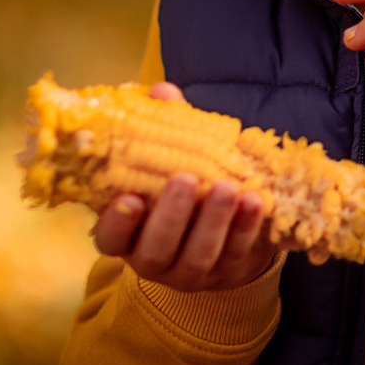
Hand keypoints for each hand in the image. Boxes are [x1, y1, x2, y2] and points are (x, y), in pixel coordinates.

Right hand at [90, 82, 280, 291]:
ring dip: (214, 221)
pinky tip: (254, 200)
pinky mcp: (230, 270)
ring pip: (199, 255)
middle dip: (171, 216)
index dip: (117, 223)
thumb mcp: (169, 161)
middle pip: (156, 250)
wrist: (224, 233)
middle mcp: (154, 260)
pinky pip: (237, 251)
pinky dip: (247, 227)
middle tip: (185, 179)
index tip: (129, 198)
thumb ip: (163, 129)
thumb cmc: (185, 190)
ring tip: (227, 187)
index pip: (110, 239)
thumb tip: (162, 93)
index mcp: (129, 235)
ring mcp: (193, 271)